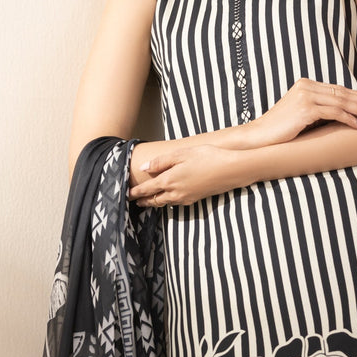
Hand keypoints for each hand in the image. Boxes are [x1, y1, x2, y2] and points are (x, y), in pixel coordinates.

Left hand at [128, 143, 243, 207]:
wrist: (231, 170)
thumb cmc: (207, 158)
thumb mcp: (181, 154)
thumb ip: (161, 161)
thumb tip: (145, 167)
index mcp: (169, 180)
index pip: (147, 189)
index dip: (135, 192)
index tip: (126, 194)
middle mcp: (175, 192)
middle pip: (154, 200)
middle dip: (143, 201)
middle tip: (134, 201)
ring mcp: (186, 198)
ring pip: (165, 203)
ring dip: (154, 202)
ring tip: (148, 201)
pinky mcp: (195, 199)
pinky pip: (176, 203)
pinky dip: (167, 202)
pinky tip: (168, 198)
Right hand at [251, 78, 356, 144]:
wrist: (258, 137)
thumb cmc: (280, 132)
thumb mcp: (301, 117)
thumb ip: (318, 112)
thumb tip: (342, 117)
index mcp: (306, 85)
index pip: (338, 90)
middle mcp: (307, 86)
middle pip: (343, 93)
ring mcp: (306, 96)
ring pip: (342, 102)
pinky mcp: (305, 109)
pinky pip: (334, 113)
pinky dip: (349, 119)